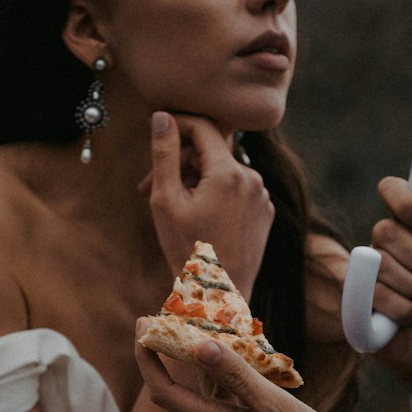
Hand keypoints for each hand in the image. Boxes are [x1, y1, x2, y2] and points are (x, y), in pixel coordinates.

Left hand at [135, 331, 377, 411]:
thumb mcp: (276, 410)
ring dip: (212, 366)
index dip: (146, 358)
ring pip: (213, 398)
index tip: (141, 324)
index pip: (163, 392)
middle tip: (187, 314)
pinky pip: (231, 408)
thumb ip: (237, 378)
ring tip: (226, 331)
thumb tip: (198, 346)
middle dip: (180, 352)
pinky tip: (252, 366)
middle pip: (186, 390)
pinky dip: (233, 383)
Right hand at [144, 112, 272, 296]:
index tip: (157, 131)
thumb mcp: (166, 200)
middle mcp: (252, 179)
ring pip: (222, 172)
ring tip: (174, 207)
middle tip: (147, 187)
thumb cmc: (187, 249)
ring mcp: (261, 197)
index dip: (177, 124)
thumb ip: (164, 154)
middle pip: (210, 152)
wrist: (217, 294)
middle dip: (179, 163)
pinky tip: (198, 217)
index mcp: (229, 172)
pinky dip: (215, 195)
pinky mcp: (264, 213)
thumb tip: (162, 116)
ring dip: (195, 181)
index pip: (202, 127)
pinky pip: (236, 190)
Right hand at [369, 158, 411, 405]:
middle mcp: (387, 243)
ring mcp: (369, 270)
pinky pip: (369, 292)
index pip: (392, 188)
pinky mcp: (356, 297)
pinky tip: (406, 319)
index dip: (403, 201)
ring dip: (411, 290)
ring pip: (380, 265)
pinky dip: (398, 309)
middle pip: (385, 230)